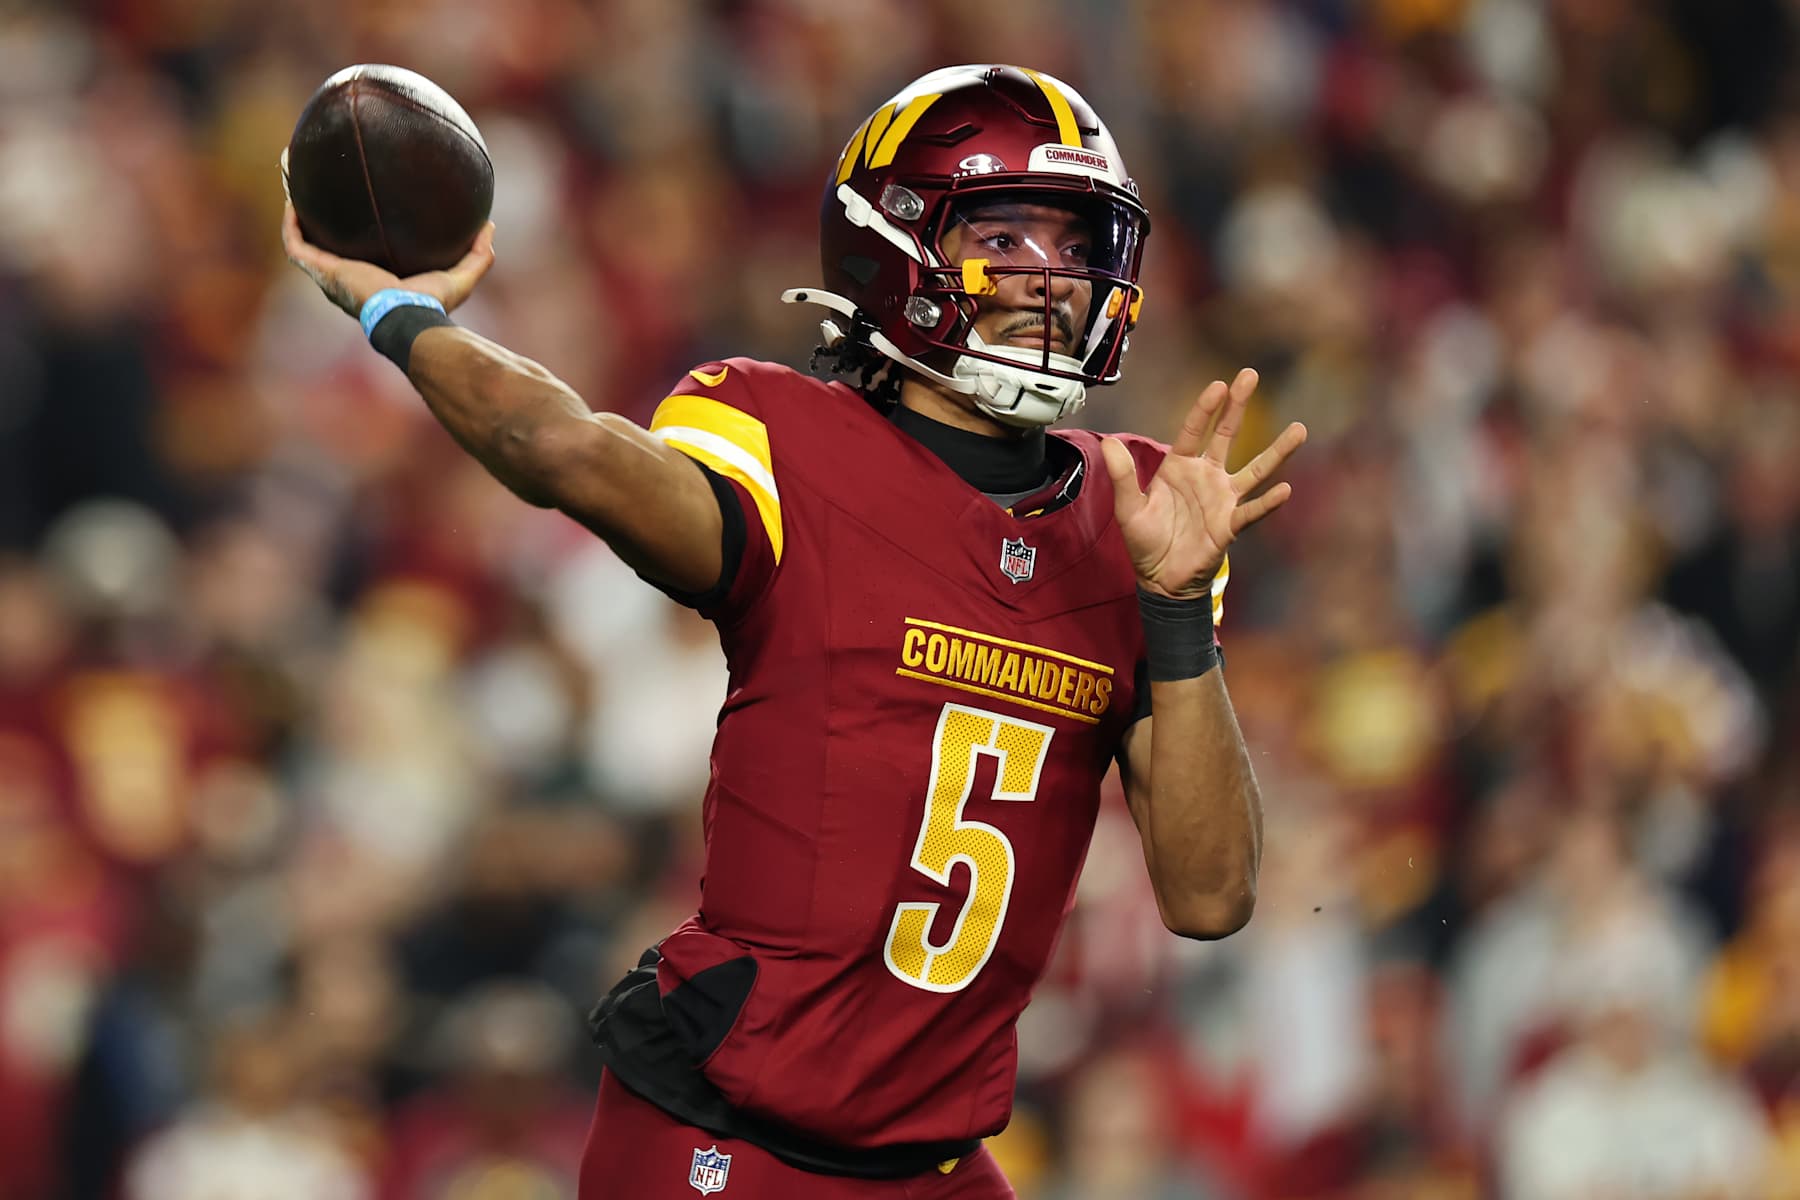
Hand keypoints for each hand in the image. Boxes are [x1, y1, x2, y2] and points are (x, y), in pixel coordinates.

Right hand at [281, 200, 494, 318]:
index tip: (357, 214)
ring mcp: (330, 277)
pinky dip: (291, 222)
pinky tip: (292, 198)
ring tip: (294, 188)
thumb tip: (489, 226)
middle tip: (318, 194)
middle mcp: (346, 279)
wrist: (408, 317)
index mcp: (373, 281)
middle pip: (325, 248)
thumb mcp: (461, 277)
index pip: (360, 257)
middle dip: (319, 224)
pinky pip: (296, 244)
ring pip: (303, 243)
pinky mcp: (322, 270)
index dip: (355, 238)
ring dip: (296, 217)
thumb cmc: (431, 305)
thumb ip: (478, 254)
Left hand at [1100, 368, 1306, 599]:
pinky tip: (1285, 491)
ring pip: (1255, 470)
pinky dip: (1268, 503)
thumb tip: (1108, 443)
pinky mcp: (1230, 525)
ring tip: (1299, 429)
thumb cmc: (1145, 541)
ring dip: (1277, 451)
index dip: (1206, 408)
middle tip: (1251, 375)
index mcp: (1179, 467)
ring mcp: (1223, 499)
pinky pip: (1252, 511)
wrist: (1160, 579)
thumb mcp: (1128, 508)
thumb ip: (1122, 476)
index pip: (1194, 430)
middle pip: (1227, 435)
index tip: (1219, 384)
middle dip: (1238, 406)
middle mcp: (1206, 477)